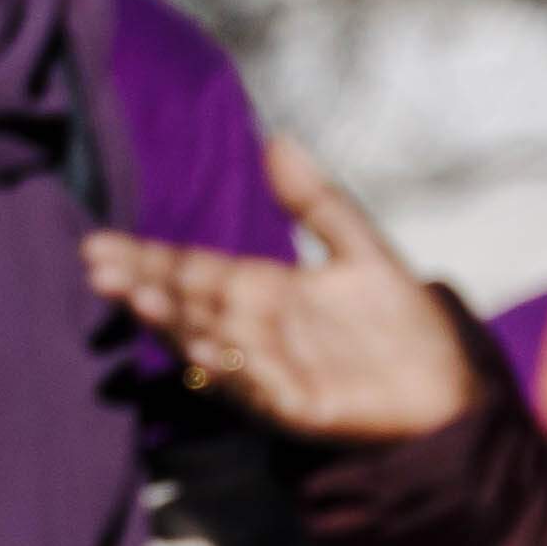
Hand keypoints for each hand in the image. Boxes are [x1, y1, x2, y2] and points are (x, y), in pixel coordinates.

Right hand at [88, 135, 480, 446]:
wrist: (449, 387)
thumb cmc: (401, 323)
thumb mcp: (360, 248)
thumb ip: (315, 201)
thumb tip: (276, 139)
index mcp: (263, 291)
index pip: (193, 269)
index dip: (148, 256)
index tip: (99, 243)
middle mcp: (257, 329)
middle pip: (189, 303)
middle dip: (143, 285)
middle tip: (97, 268)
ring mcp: (272, 369)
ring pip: (211, 342)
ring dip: (175, 323)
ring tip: (139, 298)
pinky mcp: (299, 406)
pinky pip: (259, 385)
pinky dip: (234, 368)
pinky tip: (206, 349)